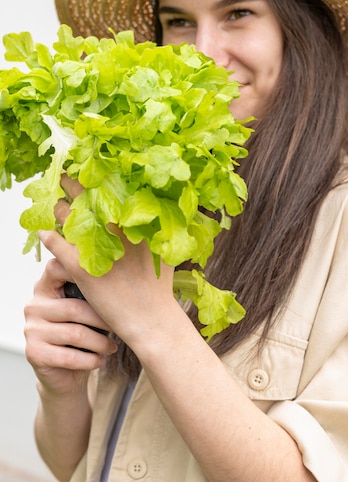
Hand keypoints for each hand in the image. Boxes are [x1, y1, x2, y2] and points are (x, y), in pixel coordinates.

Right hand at [24, 253, 116, 397]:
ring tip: (112, 346)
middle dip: (102, 320)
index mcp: (44, 287)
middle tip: (119, 326)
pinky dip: (91, 360)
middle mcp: (34, 306)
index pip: (56, 268)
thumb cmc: (81, 331)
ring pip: (75, 334)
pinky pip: (70, 357)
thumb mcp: (83, 307)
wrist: (64, 373)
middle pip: (74, 308)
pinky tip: (100, 360)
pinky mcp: (34, 354)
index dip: (79, 271)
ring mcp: (31, 330)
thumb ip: (90, 290)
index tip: (106, 279)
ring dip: (100, 343)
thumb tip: (121, 278)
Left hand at [37, 174, 177, 354]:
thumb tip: (164, 214)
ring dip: (58, 208)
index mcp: (134, 222)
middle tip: (64, 175)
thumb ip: (160, 230)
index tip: (88, 168)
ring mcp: (97, 247)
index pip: (109, 188)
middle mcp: (115, 229)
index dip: (95, 176)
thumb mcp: (164, 251)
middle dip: (73, 183)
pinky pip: (57, 245)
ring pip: (68, 218)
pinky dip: (48, 236)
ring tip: (51, 201)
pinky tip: (42, 231)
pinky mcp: (81, 268)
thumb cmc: (159, 288)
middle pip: (86, 196)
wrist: (152, 319)